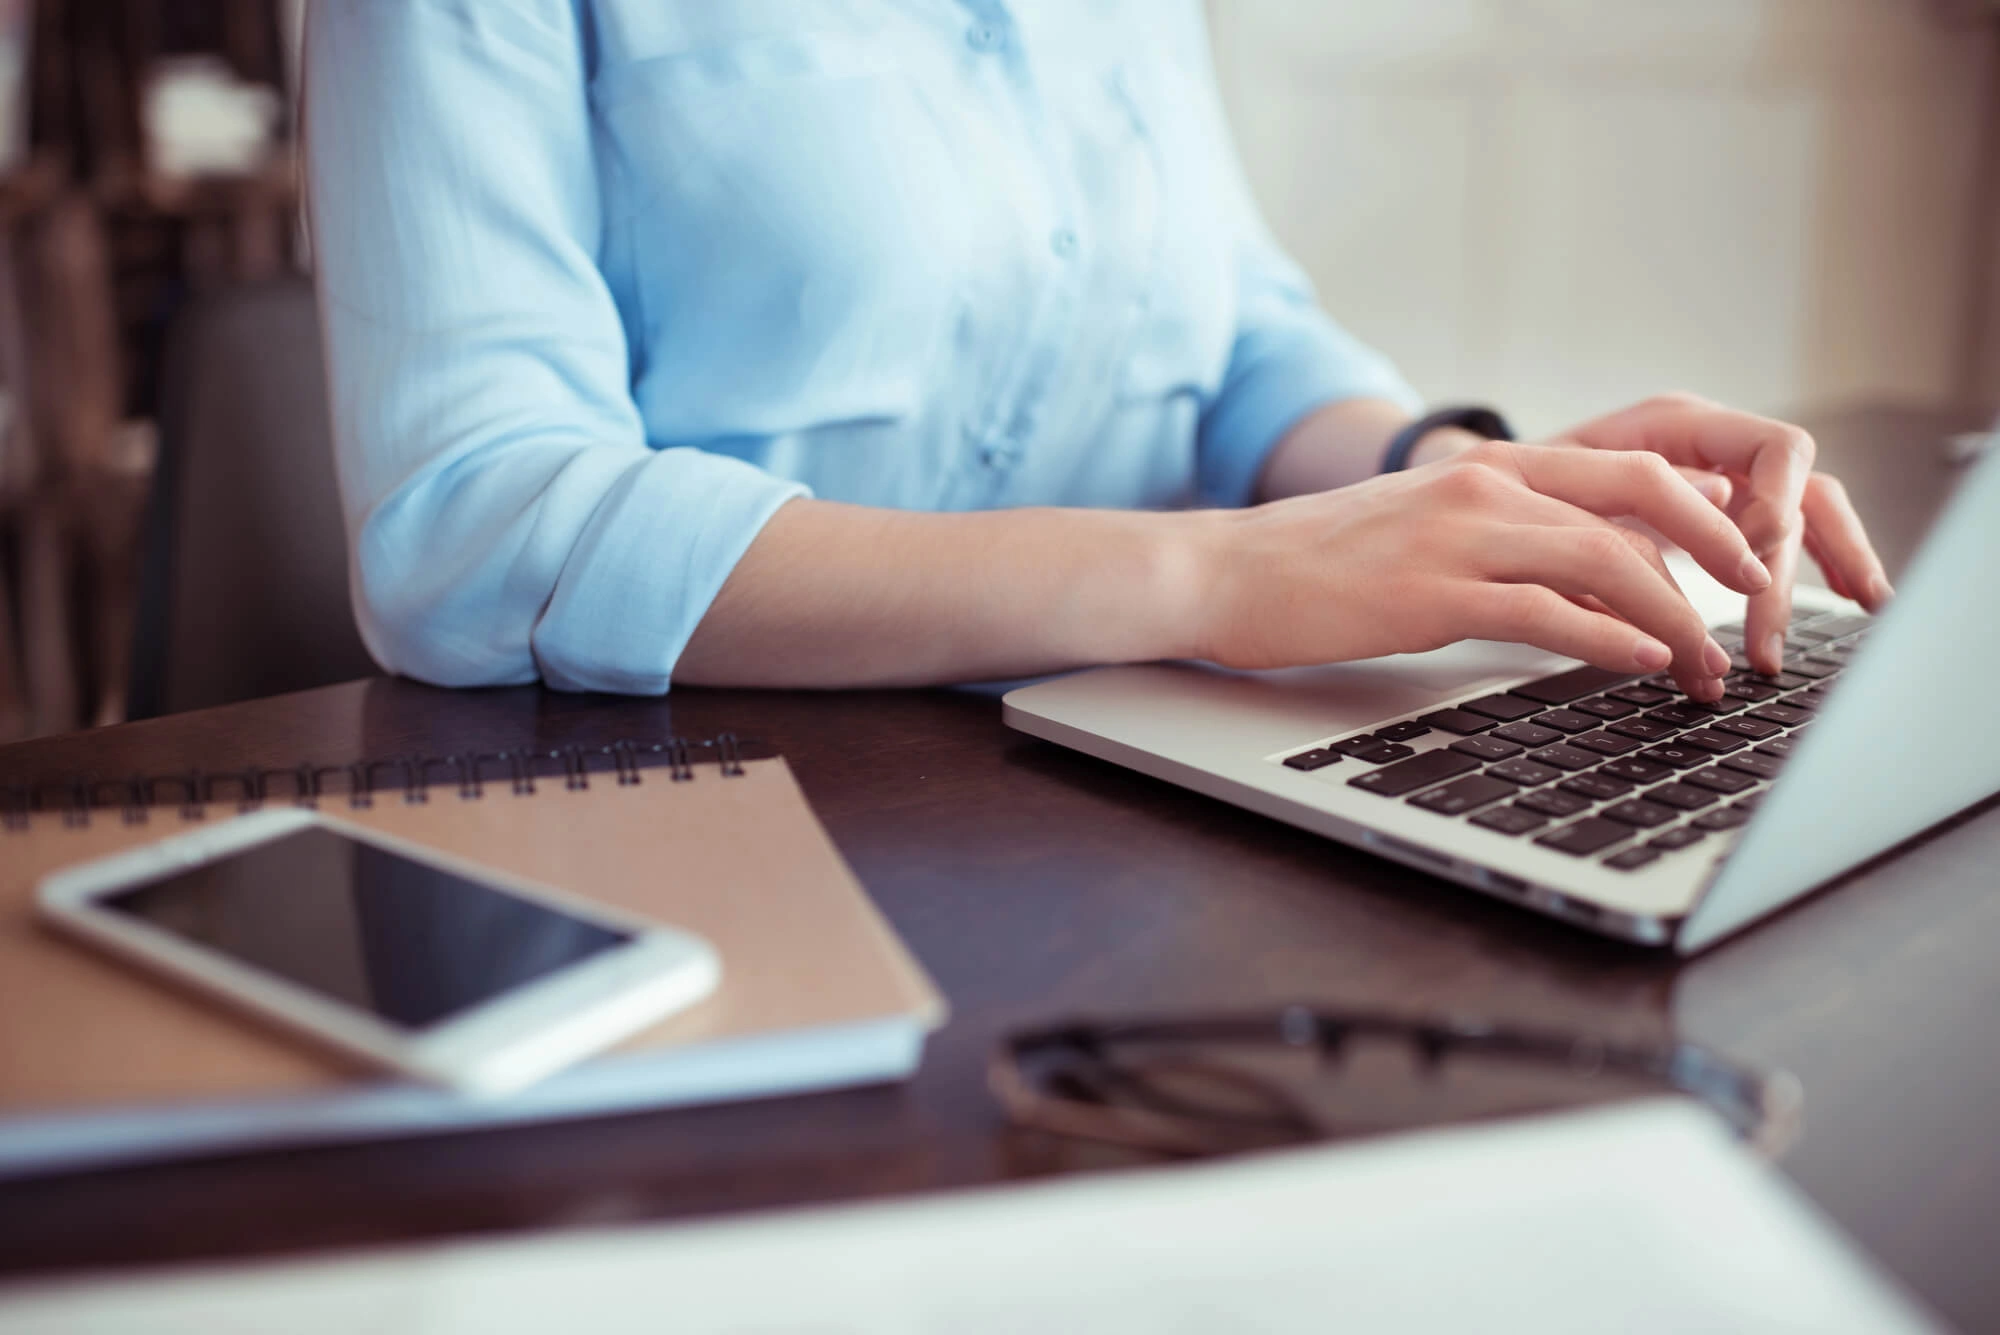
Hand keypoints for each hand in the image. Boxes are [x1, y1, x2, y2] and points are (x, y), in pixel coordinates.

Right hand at [1191, 438, 1774, 698]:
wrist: (1221, 572)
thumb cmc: (1315, 564)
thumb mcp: (1422, 533)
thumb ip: (1505, 541)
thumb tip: (1594, 583)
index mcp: (1488, 469)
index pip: (1627, 473)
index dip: (1702, 514)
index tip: (1744, 563)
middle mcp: (1483, 487)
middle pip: (1640, 499)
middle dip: (1720, 551)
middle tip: (1764, 602)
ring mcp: (1456, 537)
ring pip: (1606, 559)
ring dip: (1678, 617)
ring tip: (1711, 667)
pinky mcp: (1429, 594)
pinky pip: (1545, 611)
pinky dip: (1610, 638)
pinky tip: (1644, 662)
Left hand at [1543, 394, 1890, 672]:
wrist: (1486, 496)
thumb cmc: (1515, 486)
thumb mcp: (1557, 488)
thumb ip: (1631, 492)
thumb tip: (1719, 497)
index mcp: (1679, 425)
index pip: (1773, 450)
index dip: (1776, 506)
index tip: (1750, 566)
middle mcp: (1716, 445)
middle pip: (1799, 493)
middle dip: (1789, 572)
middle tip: (1762, 644)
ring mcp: (1727, 479)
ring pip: (1809, 516)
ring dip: (1825, 574)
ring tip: (1802, 644)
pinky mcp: (1724, 518)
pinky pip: (1796, 534)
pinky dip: (1828, 564)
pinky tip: (1857, 597)